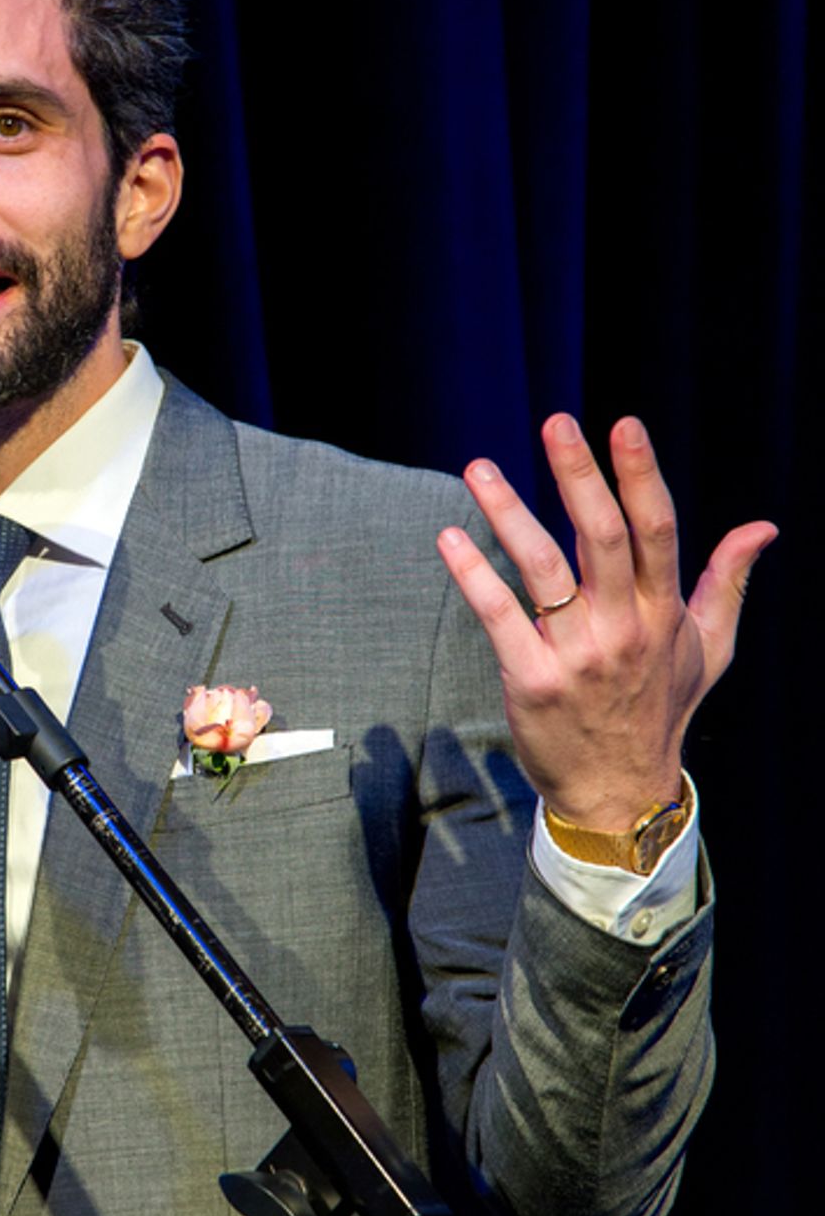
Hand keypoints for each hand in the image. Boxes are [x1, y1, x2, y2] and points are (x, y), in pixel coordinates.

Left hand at [437, 414, 776, 828]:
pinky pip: (500, 617)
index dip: (641, 475)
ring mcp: (578, 656)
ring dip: (509, 514)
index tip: (623, 424)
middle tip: (556, 423)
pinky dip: (474, 575)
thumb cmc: (660, 710)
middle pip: (603, 537)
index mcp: (663, 613)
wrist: (619, 792)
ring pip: (543, 569)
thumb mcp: (708, 648)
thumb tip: (763, 526)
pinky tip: (451, 538)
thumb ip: (727, 581)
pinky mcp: (533, 681)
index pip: (658, 530)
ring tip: (478, 468)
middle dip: (580, 476)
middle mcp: (624, 629)